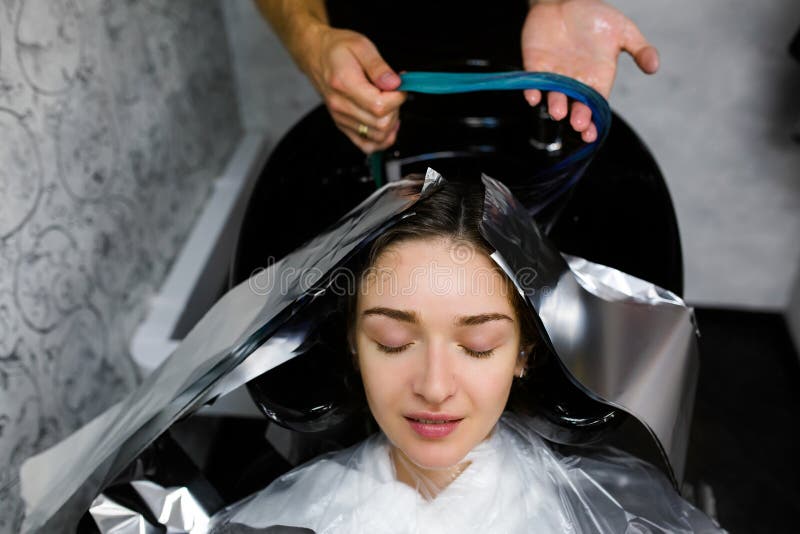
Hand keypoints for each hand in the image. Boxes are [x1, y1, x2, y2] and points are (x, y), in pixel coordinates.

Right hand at [304, 26, 405, 152]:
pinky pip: (367, 145)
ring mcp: (341, 118)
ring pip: (377, 136)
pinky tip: (387, 124)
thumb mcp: (361, 46)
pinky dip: (382, 139)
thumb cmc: (338, 49)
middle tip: (394, 93)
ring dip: (391, 123)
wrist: (316, 54)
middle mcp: (340, 105)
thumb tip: (394, 84)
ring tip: (389, 105)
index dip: (397, 98)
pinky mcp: (343, 126)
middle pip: (381, 123)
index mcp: (345, 84)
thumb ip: (379, 66)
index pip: (379, 106)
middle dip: (396, 109)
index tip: (400, 86)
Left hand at [521, 0, 658, 141]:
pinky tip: (534, 97)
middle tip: (578, 123)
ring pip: (554, 95)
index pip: (596, 106)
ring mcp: (554, 75)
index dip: (593, 120)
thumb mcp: (623, 30)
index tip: (592, 133)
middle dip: (576, 116)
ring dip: (555, 105)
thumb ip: (639, 49)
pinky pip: (532, 82)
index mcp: (597, 78)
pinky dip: (532, 90)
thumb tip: (655, 66)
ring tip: (558, 111)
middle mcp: (575, 82)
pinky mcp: (535, 65)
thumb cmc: (595, 16)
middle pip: (575, 105)